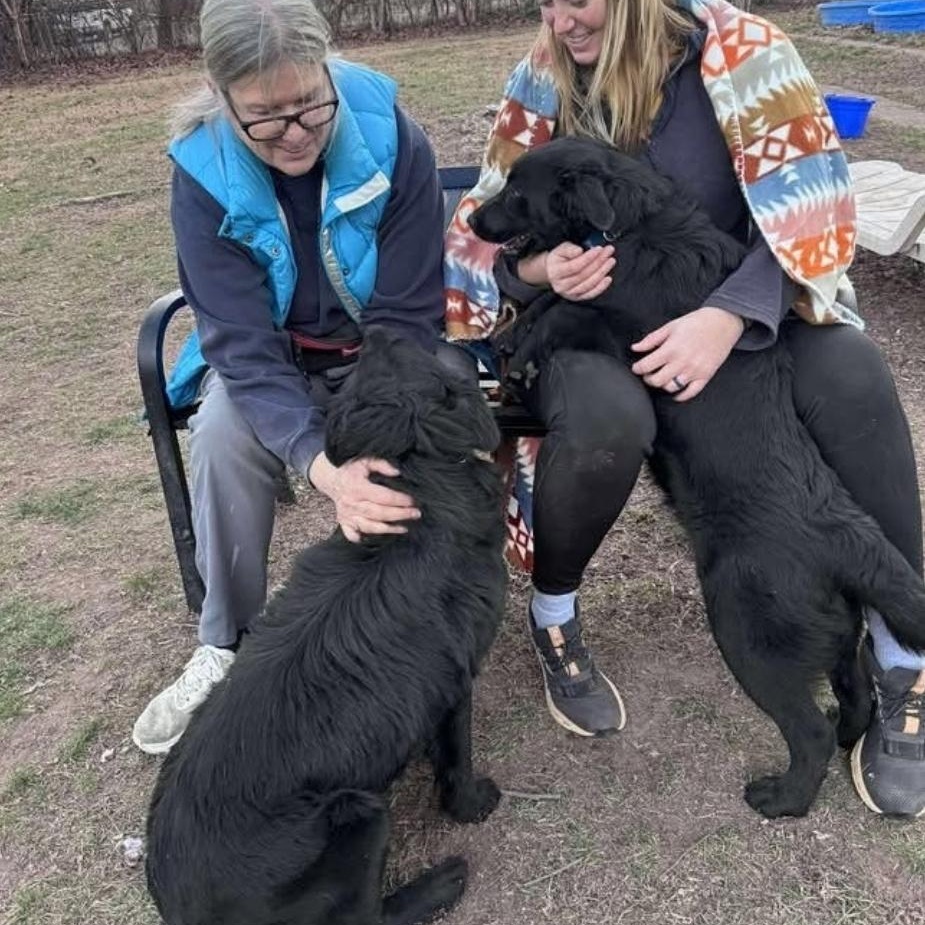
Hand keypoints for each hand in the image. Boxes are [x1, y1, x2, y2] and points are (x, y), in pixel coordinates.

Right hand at [308, 453, 419, 542]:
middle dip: (400, 515)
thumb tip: (397, 472)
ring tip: (404, 528)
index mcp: (357, 487)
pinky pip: (353, 535)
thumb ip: (381, 464)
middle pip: (379, 513)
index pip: (383, 496)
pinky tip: (378, 537)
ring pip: (369, 526)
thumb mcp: (365, 460)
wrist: (330, 477)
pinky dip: (363, 538)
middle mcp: (351, 503)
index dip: (400, 499)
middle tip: (416, 514)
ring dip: (388, 529)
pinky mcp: (343, 522)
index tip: (413, 500)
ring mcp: (347, 514)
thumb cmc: (351, 467)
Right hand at [517, 242, 614, 300]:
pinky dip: (601, 287)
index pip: (574, 266)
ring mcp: (569, 293)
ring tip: (610, 261)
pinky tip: (608, 278)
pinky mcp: (577, 297)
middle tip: (608, 252)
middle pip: (583, 275)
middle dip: (598, 262)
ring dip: (602, 272)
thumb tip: (579, 251)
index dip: (588, 258)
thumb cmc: (558, 259)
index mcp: (556, 272)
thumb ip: (569, 249)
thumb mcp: (561, 249)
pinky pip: (590, 294)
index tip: (599, 249)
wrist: (552, 272)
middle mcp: (562, 285)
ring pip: (588, 284)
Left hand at [630, 306, 744, 401]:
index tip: (636, 368)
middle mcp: (682, 362)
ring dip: (663, 385)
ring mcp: (694, 371)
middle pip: (657, 381)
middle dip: (648, 378)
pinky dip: (680, 395)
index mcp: (671, 349)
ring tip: (662, 378)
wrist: (723, 322)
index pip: (646, 366)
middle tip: (648, 374)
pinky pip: (690, 393)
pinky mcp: (705, 376)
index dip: (637, 368)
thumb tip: (635, 348)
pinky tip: (675, 391)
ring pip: (671, 388)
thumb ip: (651, 339)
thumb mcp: (670, 326)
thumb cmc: (696, 322)